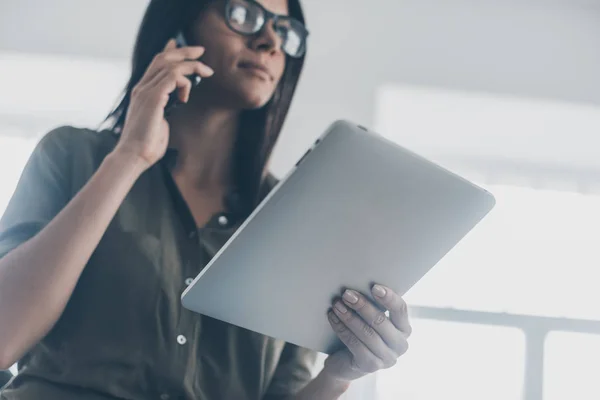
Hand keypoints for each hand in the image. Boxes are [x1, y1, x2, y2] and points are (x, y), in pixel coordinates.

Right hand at [115, 39, 214, 168]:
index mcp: (142, 92)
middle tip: (201, 50)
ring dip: (192, 65)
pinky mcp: (154, 98)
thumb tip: (175, 106)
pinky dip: (186, 83)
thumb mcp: (159, 122)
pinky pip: (174, 77)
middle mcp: (142, 88)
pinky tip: (186, 98)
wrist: (133, 156)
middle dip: (184, 51)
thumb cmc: (147, 146)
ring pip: (171, 64)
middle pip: (163, 58)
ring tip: (208, 72)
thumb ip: (165, 110)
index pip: (156, 64)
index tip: (181, 45)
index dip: (170, 52)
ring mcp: (146, 91)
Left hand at [322, 284, 410, 381]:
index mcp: (404, 328)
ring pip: (367, 333)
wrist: (346, 363)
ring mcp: (387, 358)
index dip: (388, 297)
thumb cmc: (360, 333)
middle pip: (381, 321)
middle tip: (346, 294)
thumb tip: (358, 284)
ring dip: (349, 317)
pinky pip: (355, 344)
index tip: (374, 286)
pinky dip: (342, 329)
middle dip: (362, 305)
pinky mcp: (370, 366)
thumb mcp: (370, 320)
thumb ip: (372, 305)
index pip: (400, 309)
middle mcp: (400, 345)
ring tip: (337, 304)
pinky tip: (333, 317)